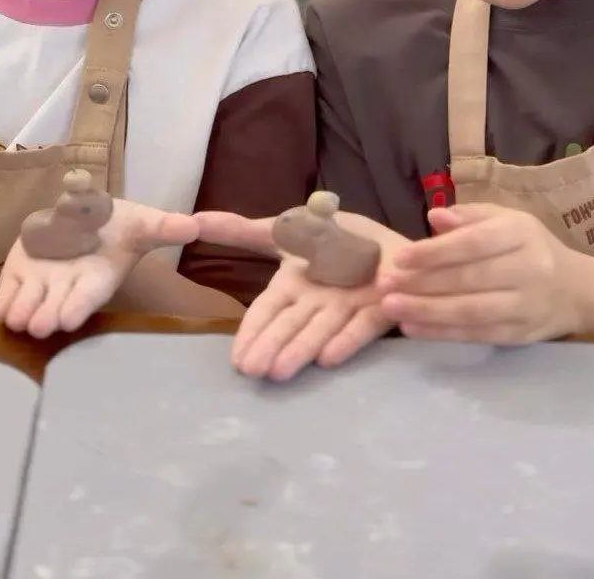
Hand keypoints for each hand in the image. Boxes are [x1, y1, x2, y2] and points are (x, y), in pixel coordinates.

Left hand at [0, 202, 199, 338]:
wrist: (86, 217)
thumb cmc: (119, 226)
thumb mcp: (142, 222)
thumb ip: (163, 227)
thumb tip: (194, 224)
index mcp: (99, 278)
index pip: (88, 297)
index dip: (78, 307)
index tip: (69, 318)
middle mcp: (69, 288)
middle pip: (55, 308)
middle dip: (47, 316)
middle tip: (39, 324)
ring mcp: (42, 284)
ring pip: (28, 307)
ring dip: (21, 312)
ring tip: (17, 317)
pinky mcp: (18, 275)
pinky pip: (7, 296)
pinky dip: (2, 302)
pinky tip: (1, 307)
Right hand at [232, 215, 408, 380]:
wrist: (399, 253)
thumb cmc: (341, 243)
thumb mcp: (288, 228)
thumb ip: (243, 231)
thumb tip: (194, 221)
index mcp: (294, 287)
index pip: (266, 311)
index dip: (251, 332)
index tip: (236, 360)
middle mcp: (317, 303)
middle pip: (290, 326)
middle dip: (271, 346)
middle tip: (253, 371)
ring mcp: (348, 308)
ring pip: (321, 330)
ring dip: (300, 350)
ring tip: (280, 373)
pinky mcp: (381, 310)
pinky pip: (363, 325)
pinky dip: (346, 340)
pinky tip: (329, 358)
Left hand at [377, 203, 584, 343]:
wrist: (572, 289)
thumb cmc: (526, 246)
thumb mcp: (504, 219)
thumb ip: (468, 217)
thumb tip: (435, 216)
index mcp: (519, 234)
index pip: (472, 244)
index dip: (434, 252)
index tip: (399, 258)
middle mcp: (527, 270)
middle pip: (467, 279)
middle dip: (420, 284)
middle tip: (382, 285)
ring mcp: (525, 306)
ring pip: (470, 311)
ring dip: (425, 311)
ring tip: (390, 307)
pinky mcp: (519, 334)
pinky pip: (475, 335)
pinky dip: (441, 333)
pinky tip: (412, 327)